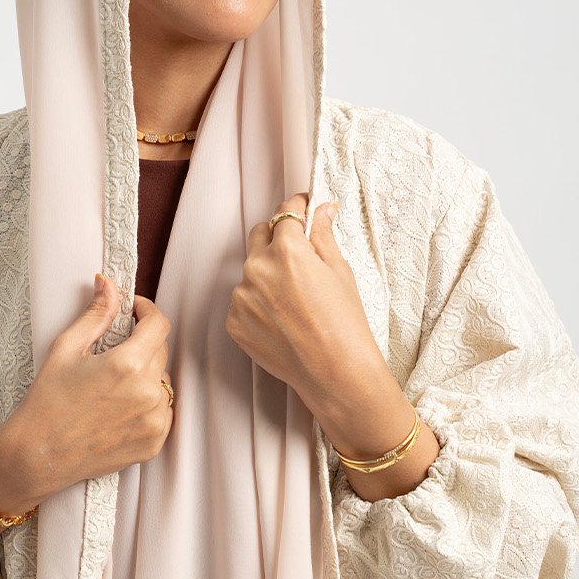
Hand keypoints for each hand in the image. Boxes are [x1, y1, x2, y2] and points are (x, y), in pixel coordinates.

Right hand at [11, 274, 173, 497]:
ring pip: (163, 382)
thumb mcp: (66, 349)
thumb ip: (96, 314)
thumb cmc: (47, 401)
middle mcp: (148, 393)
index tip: (134, 311)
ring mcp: (155, 421)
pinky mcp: (155, 442)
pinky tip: (117, 409)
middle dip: (142, 344)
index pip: (159, 324)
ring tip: (112, 387)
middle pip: (161, 352)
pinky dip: (147, 405)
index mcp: (128, 364)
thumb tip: (109, 284)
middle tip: (112, 352)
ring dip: (146, 376)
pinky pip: (162, 411)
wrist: (39, 455)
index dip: (147, 311)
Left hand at [224, 192, 387, 416]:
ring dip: (267, 276)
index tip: (303, 207)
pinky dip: (258, 305)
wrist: (334, 372)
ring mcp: (241, 298)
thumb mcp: (339, 271)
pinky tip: (282, 321)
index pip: (285, 213)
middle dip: (278, 238)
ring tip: (294, 301)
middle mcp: (256, 269)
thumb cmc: (345, 322)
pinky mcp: (234, 323)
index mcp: (286, 250)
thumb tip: (321, 209)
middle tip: (300, 254)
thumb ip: (322, 235)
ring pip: (251, 272)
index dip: (297, 206)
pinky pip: (243, 303)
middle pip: (260, 236)